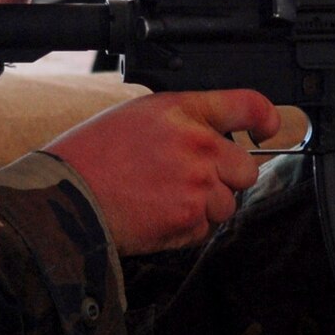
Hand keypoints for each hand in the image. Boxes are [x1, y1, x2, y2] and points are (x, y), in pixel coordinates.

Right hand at [43, 90, 276, 255]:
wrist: (67, 196)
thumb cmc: (93, 155)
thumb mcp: (138, 116)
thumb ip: (183, 122)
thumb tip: (213, 138)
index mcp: (183, 111)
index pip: (247, 105)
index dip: (265, 118)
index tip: (266, 129)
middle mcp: (198, 145)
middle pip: (246, 168)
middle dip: (225, 177)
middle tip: (189, 179)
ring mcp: (197, 184)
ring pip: (226, 203)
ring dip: (204, 206)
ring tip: (162, 198)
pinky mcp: (190, 219)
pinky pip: (205, 228)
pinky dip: (186, 227)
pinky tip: (156, 214)